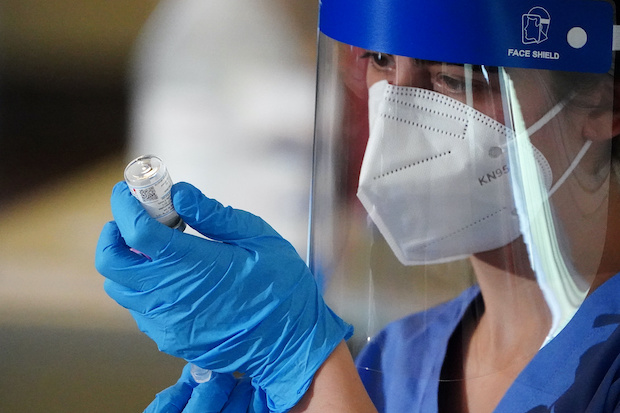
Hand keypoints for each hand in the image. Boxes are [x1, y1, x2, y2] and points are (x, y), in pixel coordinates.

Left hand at [95, 182, 351, 412]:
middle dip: (113, 232)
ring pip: (118, 287)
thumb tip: (179, 193)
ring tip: (153, 247)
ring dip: (125, 261)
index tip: (125, 190)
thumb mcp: (259, 240)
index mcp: (195, 265)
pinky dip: (140, 286)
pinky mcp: (170, 339)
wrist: (290, 345)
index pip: (137, 231)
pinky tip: (169, 277)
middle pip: (111, 261)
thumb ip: (214, 215)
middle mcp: (171, 296)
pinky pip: (138, 309)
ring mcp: (167, 322)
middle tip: (135, 218)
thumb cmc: (282, 288)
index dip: (124, 205)